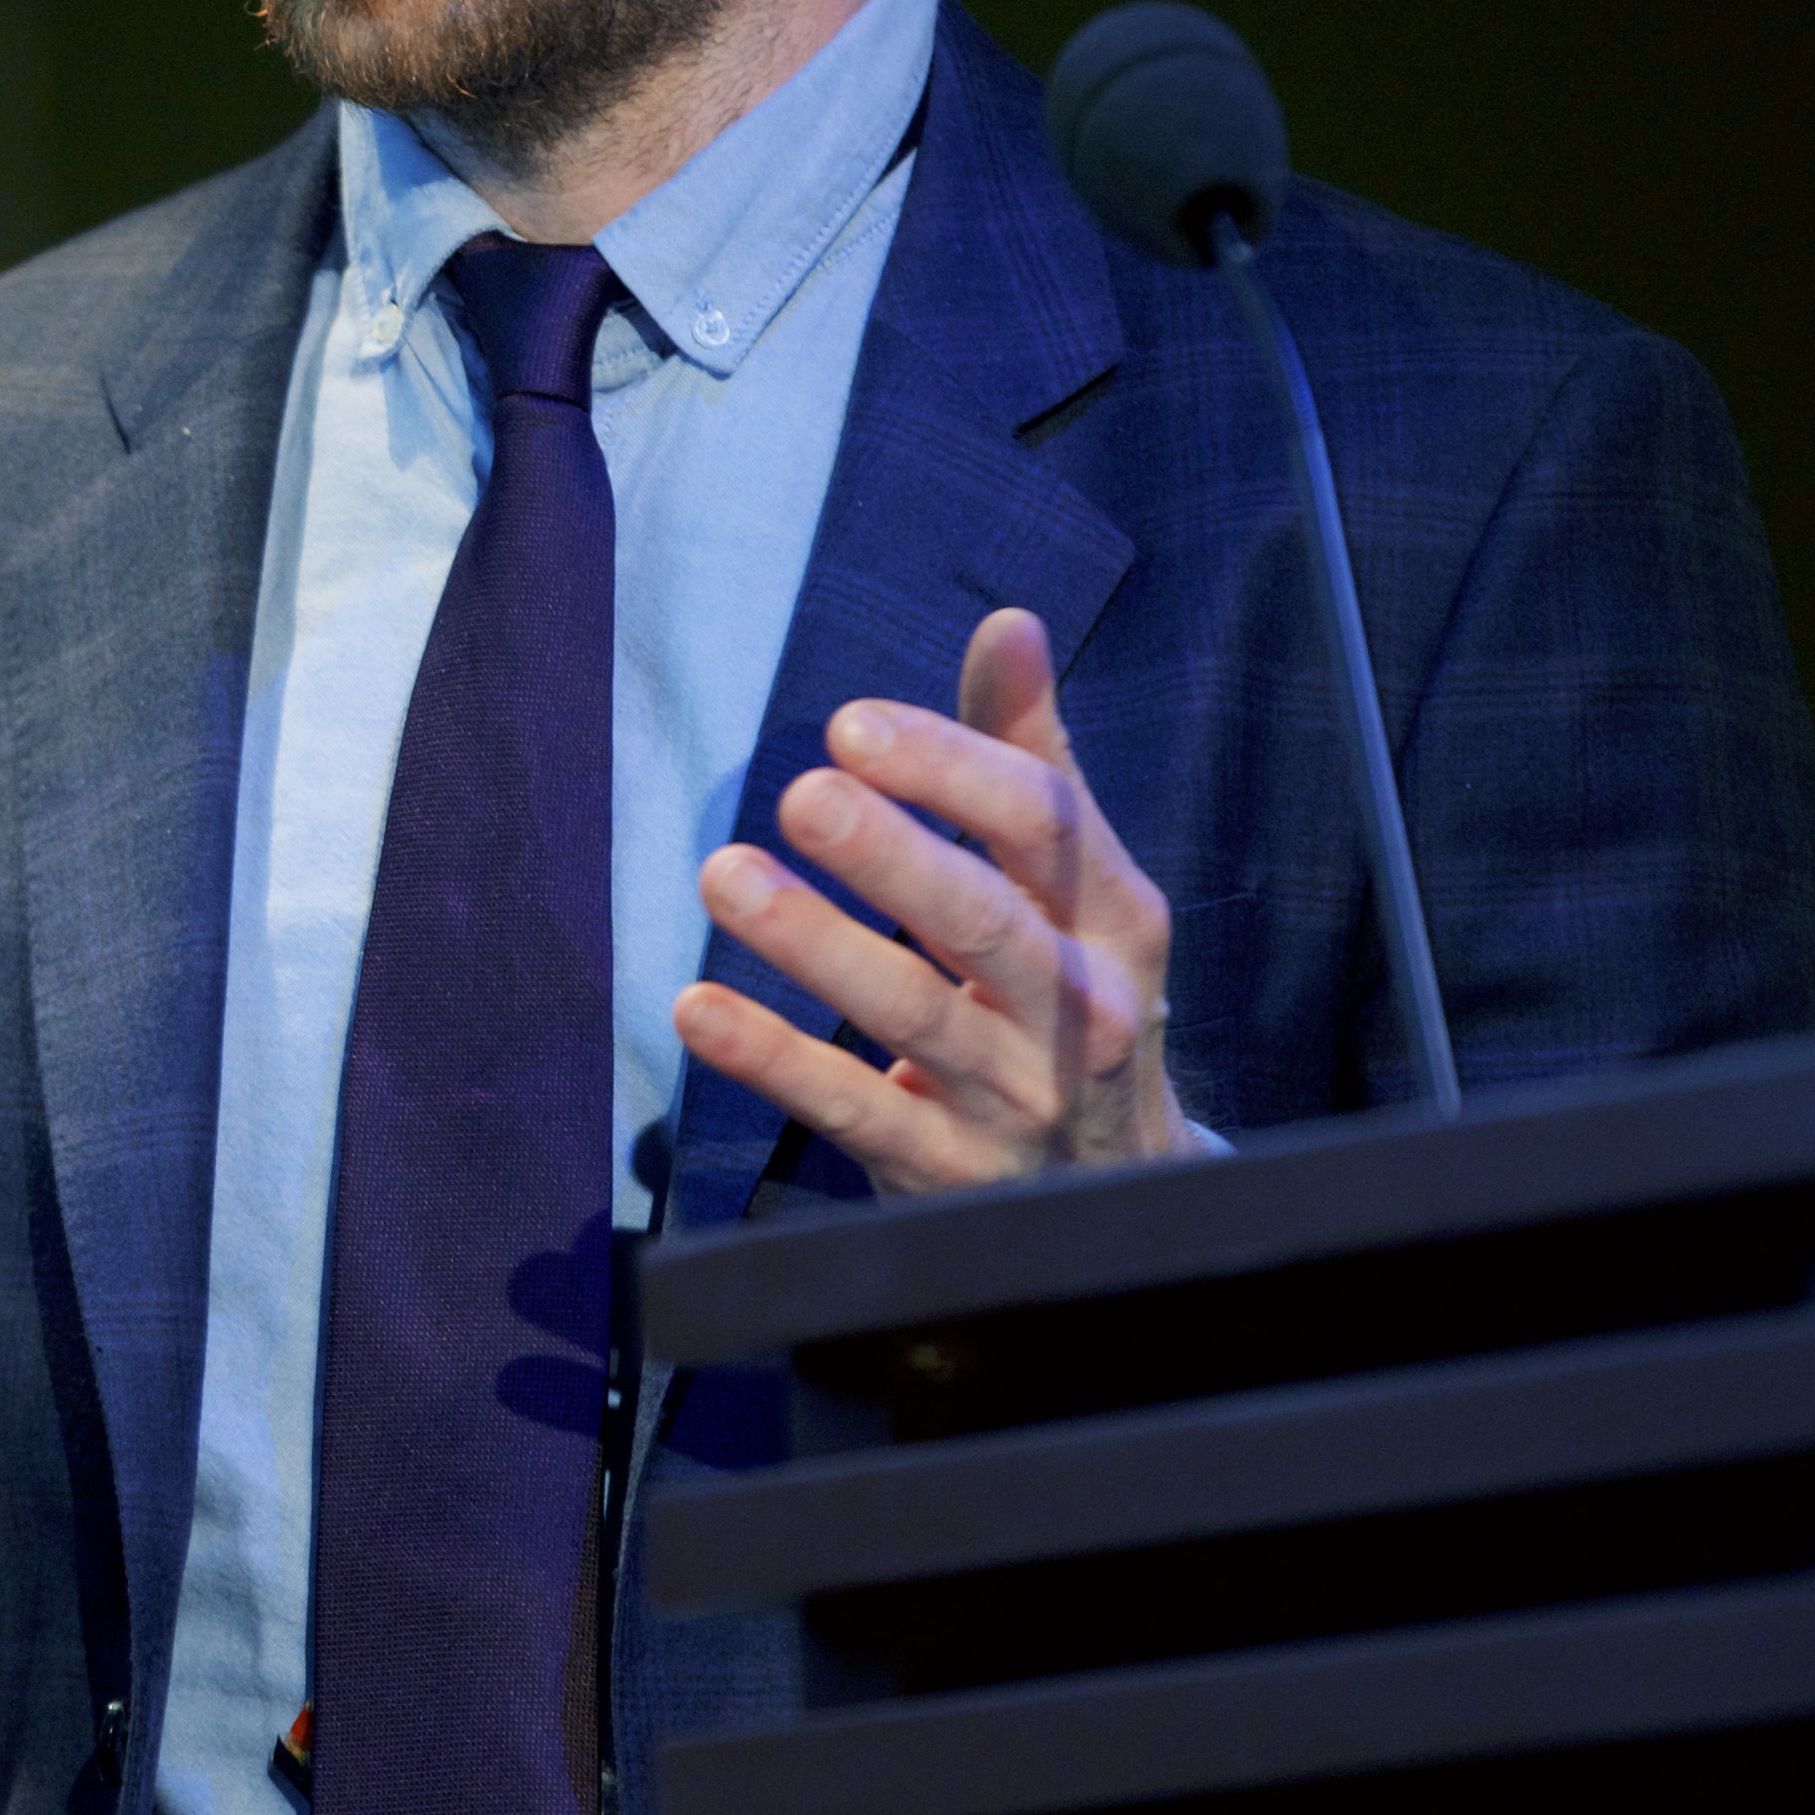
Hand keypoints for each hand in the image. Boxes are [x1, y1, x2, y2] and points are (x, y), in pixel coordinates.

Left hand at [674, 607, 1200, 1193]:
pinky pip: (851, 1110)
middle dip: (895, 856)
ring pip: (914, 1017)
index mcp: (1118, 919)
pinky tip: (696, 1007)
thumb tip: (1007, 624)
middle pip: (986, 922)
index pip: (1045, 826)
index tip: (851, 724)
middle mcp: (1082, 1011)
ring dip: (816, 943)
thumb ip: (1031, 758)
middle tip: (805, 792)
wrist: (1117, 1189)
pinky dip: (773, 1059)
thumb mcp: (1080, 889)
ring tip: (726, 876)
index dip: (952, 769)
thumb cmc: (1074, 994)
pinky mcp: (945, 1169)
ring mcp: (1017, 1099)